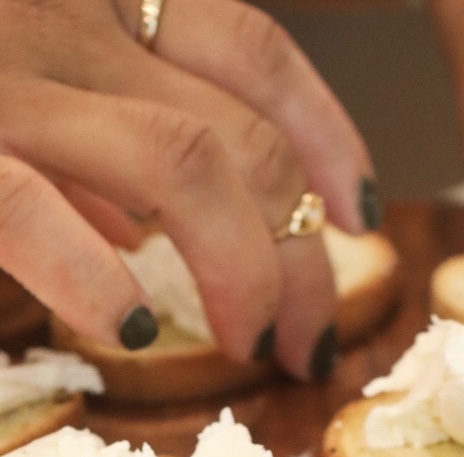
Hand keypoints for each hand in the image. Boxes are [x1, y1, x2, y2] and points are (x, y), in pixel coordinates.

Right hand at [0, 0, 376, 376]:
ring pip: (182, 164)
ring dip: (241, 273)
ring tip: (248, 346)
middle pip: (243, 134)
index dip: (327, 138)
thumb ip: (88, 143)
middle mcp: (63, 16)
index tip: (358, 218)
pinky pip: (35, 211)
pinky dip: (94, 279)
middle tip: (309, 339)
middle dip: (303, 254)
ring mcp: (3, 75)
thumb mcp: (17, 88)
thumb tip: (138, 231)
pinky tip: (127, 328)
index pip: (253, 51)